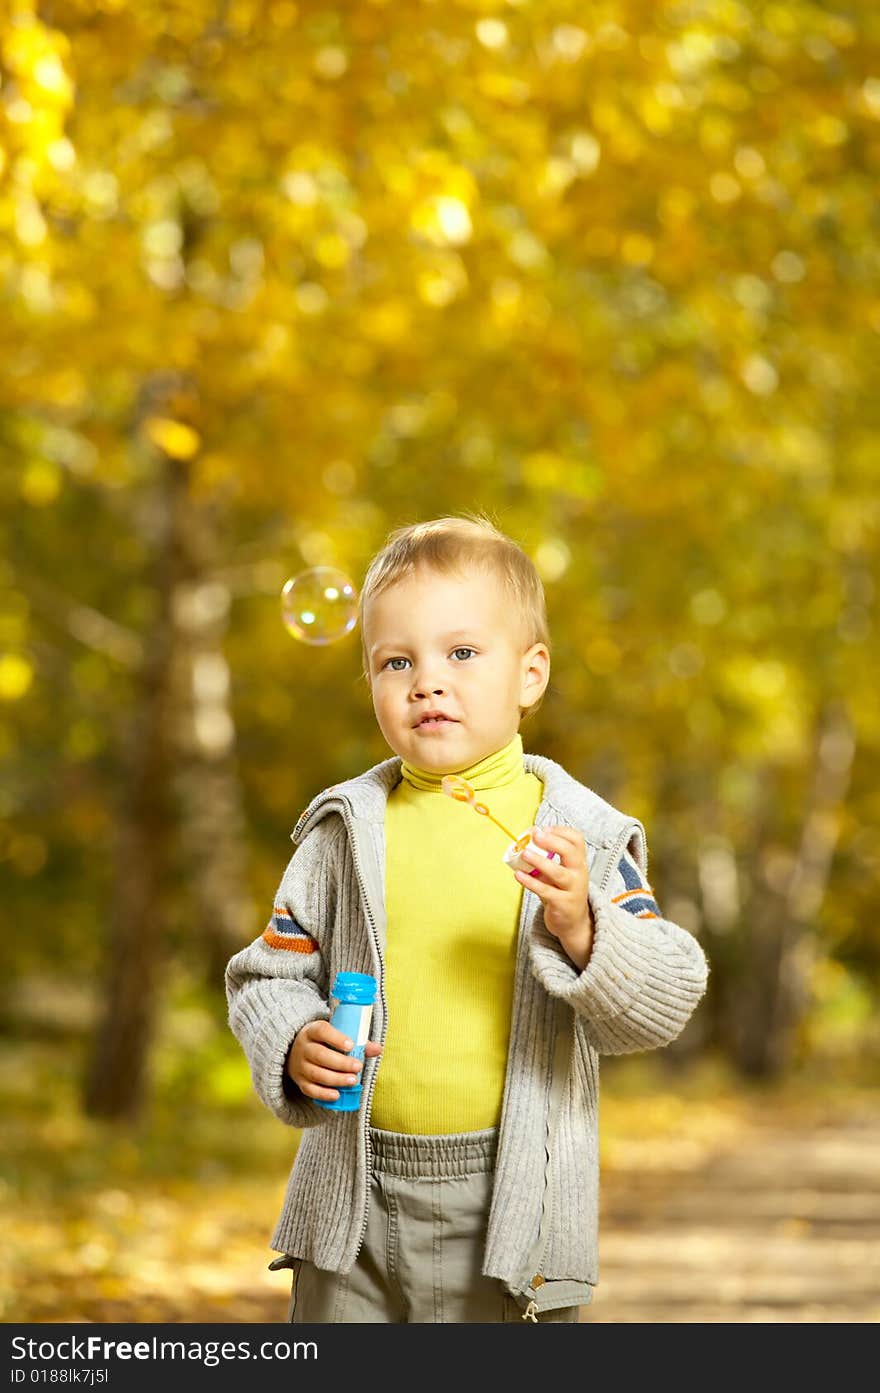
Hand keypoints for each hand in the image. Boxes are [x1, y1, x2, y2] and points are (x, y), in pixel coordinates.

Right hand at [286, 1019, 382, 1102]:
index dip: (336, 1038)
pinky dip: (324, 1094)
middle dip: (341, 1063)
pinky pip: (310, 1090)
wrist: (296, 1053)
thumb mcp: (336, 1036)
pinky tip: (337, 1095)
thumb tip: (378, 1049)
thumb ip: (358, 1042)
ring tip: (353, 1081)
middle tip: (358, 1067)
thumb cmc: (324, 1043)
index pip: (321, 1031)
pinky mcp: (300, 1082)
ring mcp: (300, 1066)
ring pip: (316, 1073)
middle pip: (319, 1055)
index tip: (351, 1045)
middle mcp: (303, 1048)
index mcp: (312, 1031)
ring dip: (336, 1079)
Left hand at [513, 825, 593, 970]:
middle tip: (535, 835)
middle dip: (553, 841)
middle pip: (571, 852)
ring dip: (540, 862)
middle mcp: (579, 873)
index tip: (544, 828)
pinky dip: (531, 882)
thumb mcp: (560, 873)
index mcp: (579, 861)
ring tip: (525, 854)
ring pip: (558, 873)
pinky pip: (545, 891)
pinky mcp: (562, 904)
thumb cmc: (562, 892)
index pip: (577, 840)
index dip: (561, 831)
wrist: (573, 922)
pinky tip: (518, 875)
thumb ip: (547, 859)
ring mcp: (573, 889)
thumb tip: (525, 843)